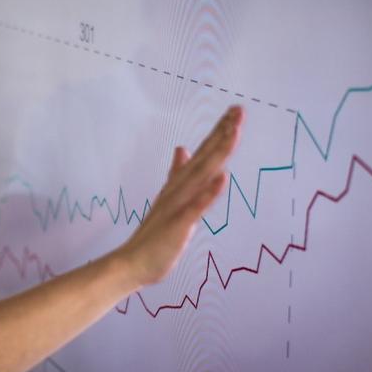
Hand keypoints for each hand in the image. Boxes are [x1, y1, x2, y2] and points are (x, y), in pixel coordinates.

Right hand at [117, 105, 242, 286]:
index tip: (236, 110)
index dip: (219, 131)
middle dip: (223, 133)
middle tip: (239, 110)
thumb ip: (177, 172)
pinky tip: (222, 178)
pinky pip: (196, 206)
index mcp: (180, 183)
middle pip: (205, 156)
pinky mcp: (178, 224)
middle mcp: (180, 189)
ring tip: (233, 132)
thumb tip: (183, 148)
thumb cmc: (154, 234)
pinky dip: (209, 192)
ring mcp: (179, 205)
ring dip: (218, 153)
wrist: (133, 261)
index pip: (203, 152)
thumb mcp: (170, 198)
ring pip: (202, 174)